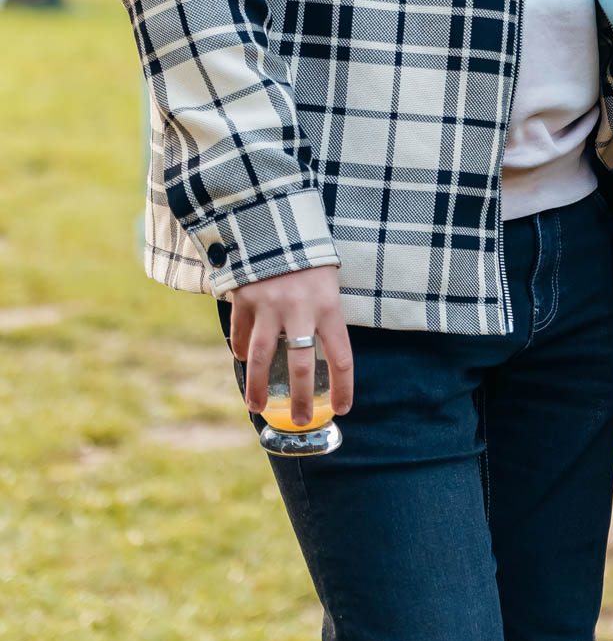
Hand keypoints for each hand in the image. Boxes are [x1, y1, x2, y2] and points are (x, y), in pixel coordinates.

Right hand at [228, 265, 353, 420]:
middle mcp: (300, 309)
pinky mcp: (244, 298)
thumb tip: (320, 352)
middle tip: (299, 420)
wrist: (276, 220)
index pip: (341, 357)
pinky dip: (242, 350)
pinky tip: (244, 359)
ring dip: (259, 387)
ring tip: (257, 406)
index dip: (343, 387)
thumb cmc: (309, 254)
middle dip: (301, 400)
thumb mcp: (327, 280)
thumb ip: (323, 314)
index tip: (341, 409)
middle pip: (302, 367)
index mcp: (329, 305)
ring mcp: (270, 305)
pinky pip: (241, 333)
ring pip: (264, 358)